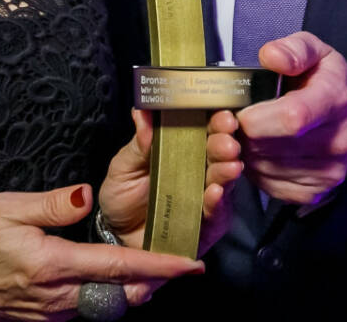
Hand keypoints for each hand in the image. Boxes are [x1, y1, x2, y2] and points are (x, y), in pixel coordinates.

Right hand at [0, 183, 203, 320]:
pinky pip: (85, 307)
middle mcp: (56, 297)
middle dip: (154, 281)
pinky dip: (106, 292)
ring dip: (131, 287)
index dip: (159, 266)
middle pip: (122, 294)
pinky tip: (107, 274)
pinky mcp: (40, 316)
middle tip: (180, 260)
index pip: (119, 267)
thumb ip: (50, 204)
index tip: (191, 264)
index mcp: (51, 265)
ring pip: (106, 304)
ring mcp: (49, 311)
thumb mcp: (3, 207)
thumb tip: (86, 194)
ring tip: (152, 264)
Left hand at [98, 109, 244, 251]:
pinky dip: (217, 203)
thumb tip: (142, 111)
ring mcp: (205, 198)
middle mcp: (199, 171)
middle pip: (218, 154)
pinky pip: (215, 215)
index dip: (214, 121)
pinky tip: (215, 193)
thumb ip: (139, 142)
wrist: (117, 234)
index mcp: (181, 150)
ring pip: (223, 183)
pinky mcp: (206, 225)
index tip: (220, 113)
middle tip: (227, 141)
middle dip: (225, 145)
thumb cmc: (123, 195)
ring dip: (227, 173)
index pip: (203, 130)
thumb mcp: (125, 165)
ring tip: (229, 165)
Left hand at [233, 30, 346, 205]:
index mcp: (335, 100)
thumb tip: (271, 57)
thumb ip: (292, 50)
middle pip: (271, 145)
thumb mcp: (312, 50)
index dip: (255, 117)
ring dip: (244, 151)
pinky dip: (254, 170)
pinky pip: (269, 185)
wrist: (346, 111)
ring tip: (246, 133)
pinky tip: (258, 151)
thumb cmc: (321, 78)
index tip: (238, 110)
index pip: (292, 117)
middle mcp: (339, 140)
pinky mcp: (316, 191)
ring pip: (264, 167)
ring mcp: (330, 170)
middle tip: (234, 119)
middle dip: (242, 132)